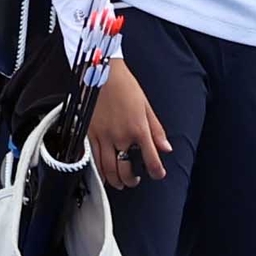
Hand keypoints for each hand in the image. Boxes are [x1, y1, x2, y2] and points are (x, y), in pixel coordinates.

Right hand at [91, 56, 170, 186]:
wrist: (101, 73)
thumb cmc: (124, 85)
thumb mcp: (146, 106)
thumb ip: (156, 130)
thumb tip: (165, 148)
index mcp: (138, 129)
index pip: (151, 159)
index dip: (157, 171)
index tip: (158, 174)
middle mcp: (120, 136)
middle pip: (125, 169)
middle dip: (131, 180)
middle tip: (134, 180)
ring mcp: (103, 137)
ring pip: (108, 168)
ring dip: (115, 180)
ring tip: (119, 182)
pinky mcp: (89, 134)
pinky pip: (94, 159)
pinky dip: (99, 170)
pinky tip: (103, 173)